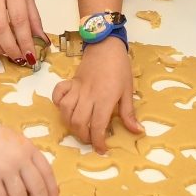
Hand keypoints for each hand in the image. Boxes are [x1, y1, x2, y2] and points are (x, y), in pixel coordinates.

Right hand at [51, 37, 141, 152]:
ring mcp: (77, 89)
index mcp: (105, 99)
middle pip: (79, 123)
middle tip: (92, 139)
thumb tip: (138, 132)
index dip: (98, 142)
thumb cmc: (120, 68)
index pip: (97, 127)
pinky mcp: (70, 82)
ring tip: (80, 127)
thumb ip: (129, 113)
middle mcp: (88, 96)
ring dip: (71, 124)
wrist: (107, 46)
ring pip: (66, 111)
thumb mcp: (128, 91)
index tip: (102, 149)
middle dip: (84, 136)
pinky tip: (66, 107)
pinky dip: (58, 103)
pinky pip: (58, 94)